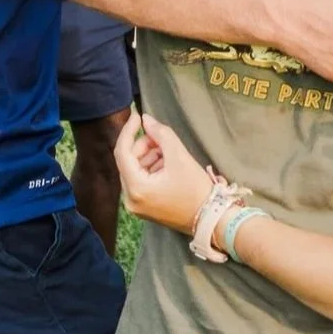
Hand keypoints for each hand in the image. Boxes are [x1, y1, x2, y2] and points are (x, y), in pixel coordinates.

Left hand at [113, 113, 214, 233]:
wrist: (210, 218)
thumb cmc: (196, 190)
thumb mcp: (179, 156)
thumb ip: (161, 134)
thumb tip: (146, 120)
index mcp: (136, 188)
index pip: (122, 152)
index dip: (129, 131)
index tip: (137, 115)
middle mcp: (130, 199)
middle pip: (128, 161)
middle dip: (144, 145)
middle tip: (161, 137)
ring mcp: (136, 206)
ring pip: (135, 170)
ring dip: (149, 156)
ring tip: (169, 153)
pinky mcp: (143, 207)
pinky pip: (141, 181)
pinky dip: (151, 169)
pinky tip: (168, 165)